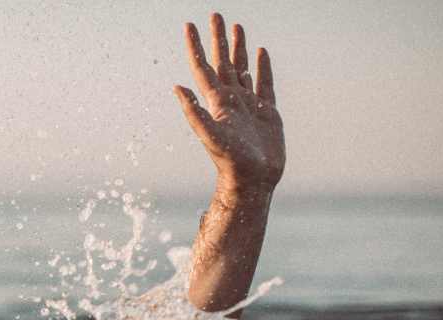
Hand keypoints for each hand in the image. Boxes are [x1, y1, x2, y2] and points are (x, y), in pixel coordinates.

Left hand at [175, 13, 284, 192]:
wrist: (253, 180)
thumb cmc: (231, 161)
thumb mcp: (210, 135)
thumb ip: (194, 112)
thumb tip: (176, 87)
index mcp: (216, 103)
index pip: (203, 68)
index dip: (195, 47)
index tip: (189, 25)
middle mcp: (230, 100)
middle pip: (223, 62)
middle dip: (218, 39)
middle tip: (215, 15)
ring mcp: (248, 105)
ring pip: (242, 69)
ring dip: (238, 48)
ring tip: (236, 27)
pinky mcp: (266, 112)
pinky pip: (263, 83)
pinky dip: (262, 67)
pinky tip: (260, 53)